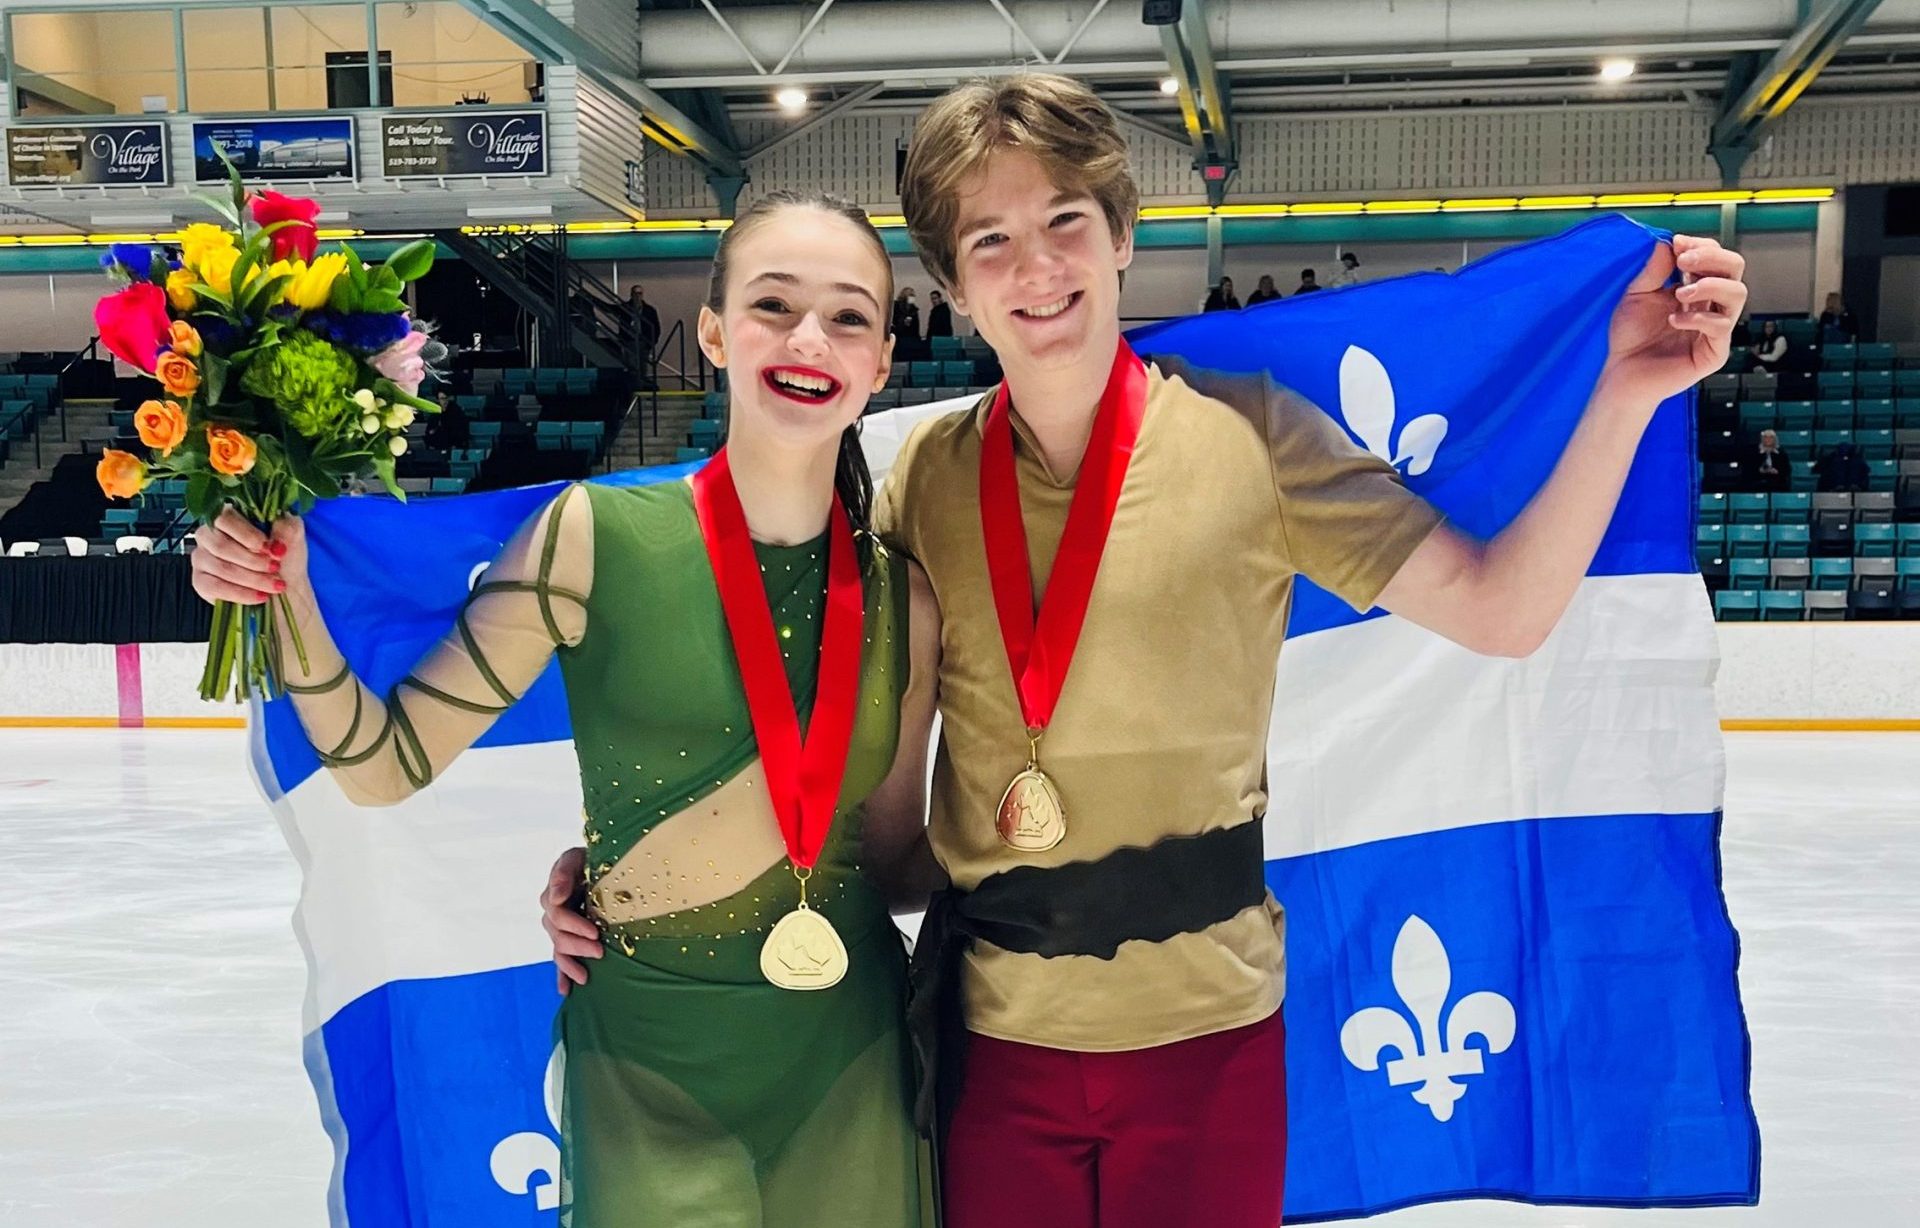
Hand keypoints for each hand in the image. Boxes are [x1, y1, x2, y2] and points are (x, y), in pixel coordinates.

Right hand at [190, 507, 306, 605]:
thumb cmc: (284, 556)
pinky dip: (241, 594)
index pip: (224, 518)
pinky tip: (260, 596)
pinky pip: (214, 587)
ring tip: (275, 584)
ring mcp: (201, 557)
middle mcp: (207, 534)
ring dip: (252, 579)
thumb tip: (275, 542)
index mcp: (227, 516)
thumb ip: (286, 529)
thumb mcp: (293, 535)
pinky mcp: (200, 581)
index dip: (247, 535)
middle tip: (275, 568)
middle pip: (221, 546)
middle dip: (253, 560)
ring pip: (220, 568)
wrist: (283, 582)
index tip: (269, 548)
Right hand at [541, 846, 600, 994]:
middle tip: (600, 952)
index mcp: (554, 894)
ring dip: (570, 965)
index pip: (558, 915)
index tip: (595, 932)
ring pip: (558, 950)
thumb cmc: (593, 857)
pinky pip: (560, 959)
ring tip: (585, 978)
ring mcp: (559, 927)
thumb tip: (555, 897)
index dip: (575, 926)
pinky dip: (561, 975)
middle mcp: (553, 913)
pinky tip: (565, 990)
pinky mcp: (568, 938)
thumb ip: (562, 872)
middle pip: (558, 936)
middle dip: (578, 946)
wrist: (604, 864)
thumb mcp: (576, 857)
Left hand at [1602, 234, 1747, 408]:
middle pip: (1735, 268)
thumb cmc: (1629, 336)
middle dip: (1712, 258)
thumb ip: (1653, 270)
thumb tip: (1668, 242)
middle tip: (1684, 261)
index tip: (1678, 244)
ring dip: (1709, 285)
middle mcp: (1711, 304)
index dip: (1701, 246)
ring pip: (1737, 293)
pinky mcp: (1714, 352)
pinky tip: (1674, 320)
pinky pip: (1722, 326)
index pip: (1715, 257)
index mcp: (1696, 288)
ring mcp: (1716, 328)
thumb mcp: (1636, 295)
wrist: (1621, 373)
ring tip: (1679, 293)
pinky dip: (1699, 318)